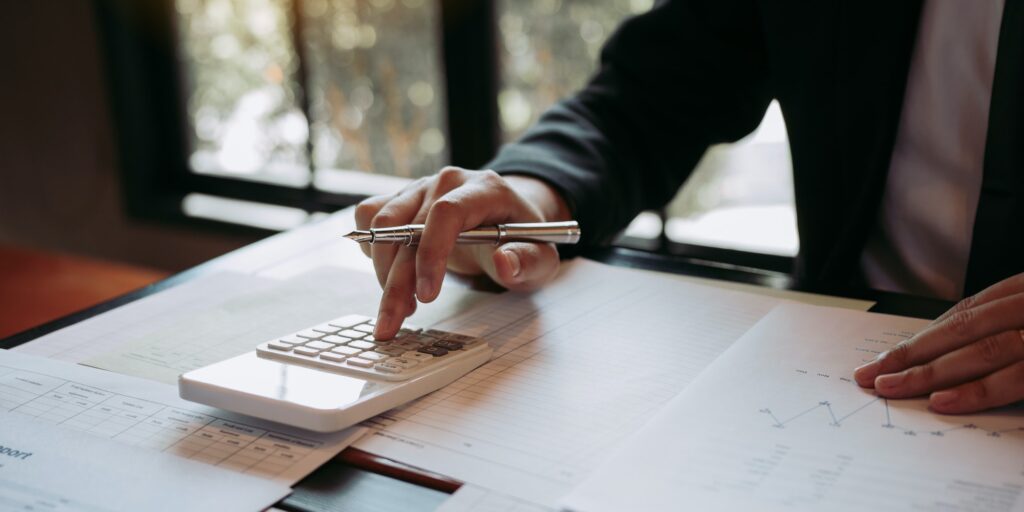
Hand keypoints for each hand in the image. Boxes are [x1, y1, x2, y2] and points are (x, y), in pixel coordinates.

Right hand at [354, 168, 570, 338]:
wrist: (506, 219)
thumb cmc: (522, 239)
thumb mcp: (540, 257)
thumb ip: (528, 262)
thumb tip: (505, 262)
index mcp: (485, 190)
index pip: (447, 213)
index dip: (432, 253)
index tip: (427, 296)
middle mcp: (448, 182)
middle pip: (407, 227)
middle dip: (397, 281)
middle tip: (394, 322)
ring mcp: (421, 188)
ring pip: (381, 225)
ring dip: (383, 272)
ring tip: (400, 306)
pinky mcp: (401, 198)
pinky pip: (369, 217)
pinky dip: (373, 249)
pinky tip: (392, 275)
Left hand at [853, 273, 1023, 413]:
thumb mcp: (1023, 320)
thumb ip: (996, 332)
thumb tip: (947, 357)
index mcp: (1022, 293)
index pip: (962, 316)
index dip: (920, 338)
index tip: (883, 359)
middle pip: (961, 331)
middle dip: (911, 355)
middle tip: (869, 375)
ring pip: (981, 352)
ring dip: (931, 372)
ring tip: (890, 387)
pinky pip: (1015, 378)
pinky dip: (977, 390)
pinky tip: (940, 401)